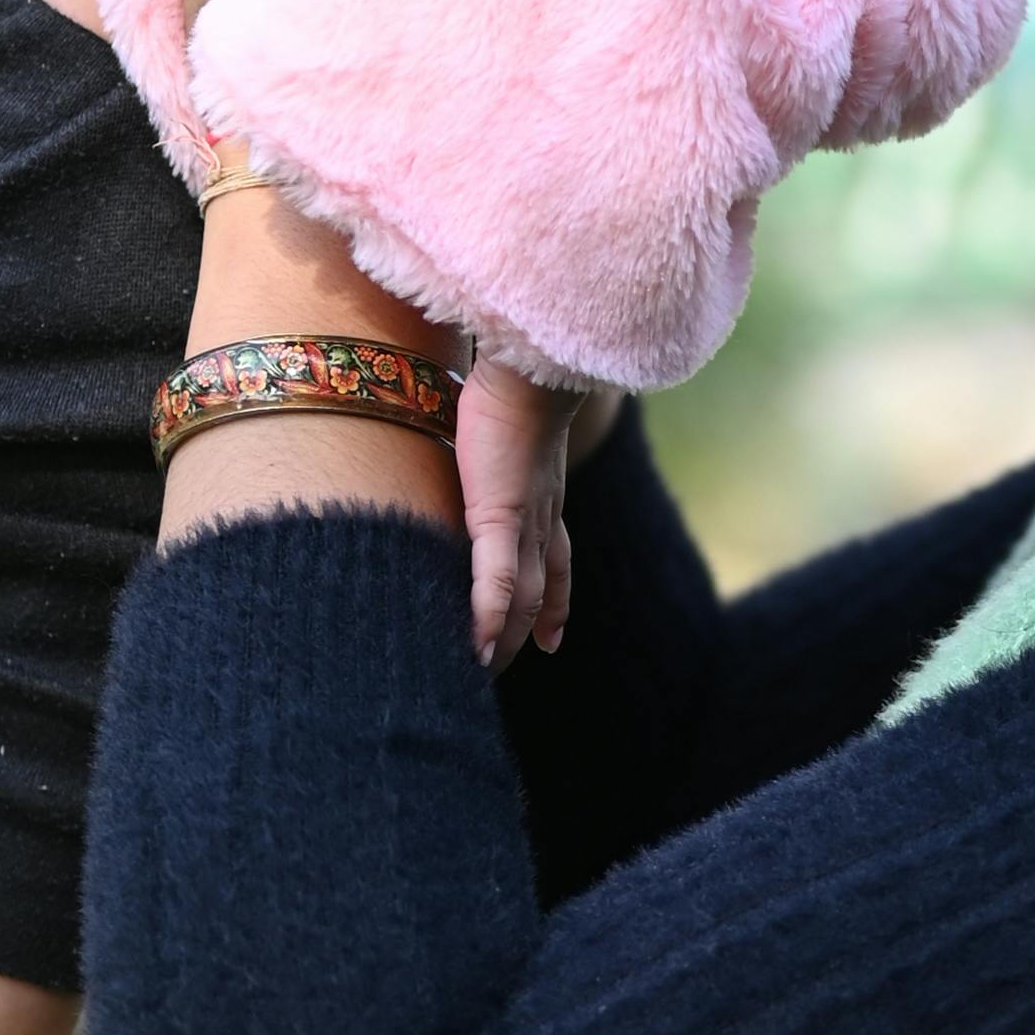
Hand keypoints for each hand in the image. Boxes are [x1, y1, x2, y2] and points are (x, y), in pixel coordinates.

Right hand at [456, 359, 581, 669]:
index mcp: (546, 496)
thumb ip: (493, 436)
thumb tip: (478, 422)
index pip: (557, 562)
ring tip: (484, 670)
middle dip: (527, 630)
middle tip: (504, 666)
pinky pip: (497, 580)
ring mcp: (525, 520)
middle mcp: (544, 516)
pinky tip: (479, 647)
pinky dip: (490, 616)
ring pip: (523, 596)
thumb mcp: (505, 419)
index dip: (556, 603)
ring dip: (506, 637)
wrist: (529, 364)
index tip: (553, 640)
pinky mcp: (500, 516)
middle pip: (541, 590)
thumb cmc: (512, 380)